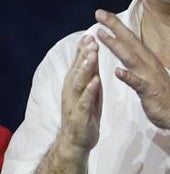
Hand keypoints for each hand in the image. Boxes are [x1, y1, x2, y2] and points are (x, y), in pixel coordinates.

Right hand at [60, 35, 101, 152]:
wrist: (77, 140)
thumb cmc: (86, 112)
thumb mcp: (89, 89)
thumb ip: (90, 73)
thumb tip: (93, 52)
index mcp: (75, 83)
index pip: (79, 62)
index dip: (83, 48)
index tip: (90, 33)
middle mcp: (71, 90)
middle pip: (78, 69)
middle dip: (85, 54)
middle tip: (92, 39)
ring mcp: (74, 102)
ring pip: (79, 82)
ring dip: (85, 68)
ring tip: (93, 56)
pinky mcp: (79, 115)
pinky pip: (84, 101)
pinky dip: (89, 91)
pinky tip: (94, 82)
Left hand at [94, 10, 169, 129]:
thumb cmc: (160, 92)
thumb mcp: (148, 71)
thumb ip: (136, 59)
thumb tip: (125, 47)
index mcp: (145, 58)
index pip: (129, 38)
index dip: (115, 25)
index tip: (101, 13)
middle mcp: (147, 63)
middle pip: (129, 42)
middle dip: (114, 27)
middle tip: (99, 14)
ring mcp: (148, 76)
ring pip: (130, 58)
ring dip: (116, 46)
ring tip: (103, 36)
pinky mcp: (149, 90)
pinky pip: (138, 83)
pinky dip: (128, 76)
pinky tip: (118, 72)